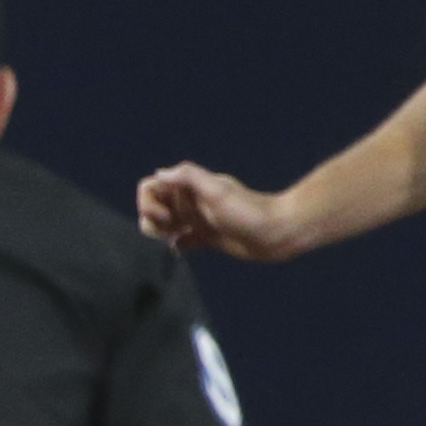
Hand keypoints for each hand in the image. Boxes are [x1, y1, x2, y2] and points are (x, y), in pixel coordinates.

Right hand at [137, 162, 299, 261]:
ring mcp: (197, 220)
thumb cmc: (248, 212)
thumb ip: (188, 176)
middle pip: (152, 206)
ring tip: (174, 239)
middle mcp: (190, 201)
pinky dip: (174, 245)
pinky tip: (180, 251)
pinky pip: (180, 240)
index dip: (148, 203)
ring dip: (160, 233)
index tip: (165, 217)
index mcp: (189, 186)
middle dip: (152, 220)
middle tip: (170, 230)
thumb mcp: (217, 191)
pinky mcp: (206, 237)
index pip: (151, 187)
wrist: (276, 233)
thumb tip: (159, 173)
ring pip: (163, 224)